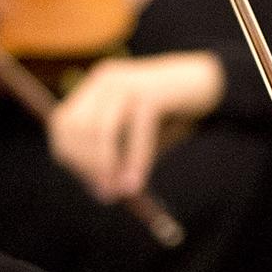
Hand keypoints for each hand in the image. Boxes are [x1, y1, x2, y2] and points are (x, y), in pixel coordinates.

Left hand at [48, 52, 220, 203]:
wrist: (210, 82)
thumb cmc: (173, 114)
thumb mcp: (140, 135)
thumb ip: (120, 158)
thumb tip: (103, 192)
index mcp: (94, 86)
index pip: (62, 124)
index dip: (71, 157)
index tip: (92, 182)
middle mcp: (105, 79)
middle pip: (76, 127)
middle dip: (87, 165)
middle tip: (106, 192)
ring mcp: (127, 82)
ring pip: (100, 130)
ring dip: (106, 166)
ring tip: (121, 191)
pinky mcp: (152, 92)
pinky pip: (137, 133)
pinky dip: (135, 162)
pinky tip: (136, 183)